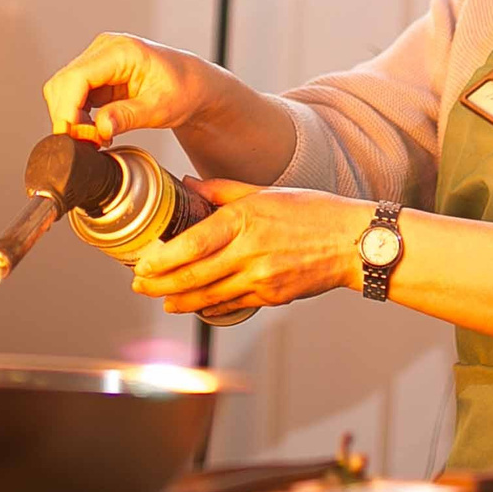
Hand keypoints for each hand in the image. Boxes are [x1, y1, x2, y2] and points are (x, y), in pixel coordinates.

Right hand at [42, 32, 231, 143]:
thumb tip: (100, 128)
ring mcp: (98, 61)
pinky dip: (78, 116)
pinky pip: (74, 96)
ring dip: (72, 118)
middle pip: (63, 84)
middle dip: (68, 117)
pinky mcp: (96, 75)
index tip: (72, 135)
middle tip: (89, 142)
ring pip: (64, 91)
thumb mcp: (161, 107)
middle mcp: (104, 50)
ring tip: (96, 137)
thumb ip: (128, 116)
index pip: (77, 77)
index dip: (68, 109)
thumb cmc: (184, 89)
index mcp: (121, 51)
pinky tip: (96, 129)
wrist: (193, 85)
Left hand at [132, 179, 367, 314]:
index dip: (162, 259)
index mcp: (244, 220)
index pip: (192, 244)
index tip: (142, 264)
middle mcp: (250, 252)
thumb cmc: (313, 212)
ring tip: (163, 300)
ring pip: (209, 297)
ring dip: (180, 301)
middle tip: (139, 287)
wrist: (353, 242)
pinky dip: (211, 308)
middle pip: (194, 276)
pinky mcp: (272, 297)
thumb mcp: (265, 191)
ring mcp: (261, 279)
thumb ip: (221, 191)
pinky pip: (233, 305)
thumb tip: (188, 183)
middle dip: (160, 285)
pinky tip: (198, 307)